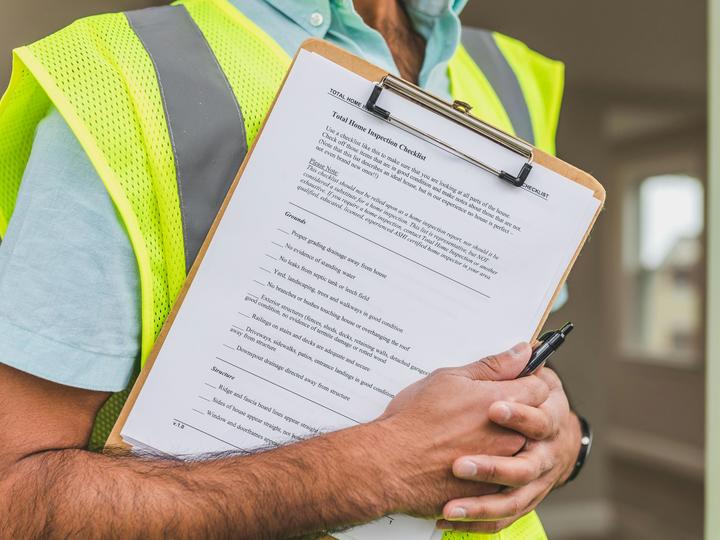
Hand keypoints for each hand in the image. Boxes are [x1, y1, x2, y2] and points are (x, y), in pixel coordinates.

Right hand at [373, 343, 551, 517]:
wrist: (390, 464)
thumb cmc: (414, 419)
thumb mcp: (449, 379)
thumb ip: (492, 366)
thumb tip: (523, 352)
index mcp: (502, 401)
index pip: (539, 387)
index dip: (525, 381)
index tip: (511, 381)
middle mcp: (509, 434)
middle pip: (534, 419)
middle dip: (517, 412)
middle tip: (486, 410)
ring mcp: (501, 465)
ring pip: (519, 449)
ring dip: (504, 441)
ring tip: (472, 436)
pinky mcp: (490, 491)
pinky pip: (503, 477)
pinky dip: (491, 468)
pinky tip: (467, 458)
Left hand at [436, 367, 581, 532]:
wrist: (557, 444)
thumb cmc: (533, 406)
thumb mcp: (515, 383)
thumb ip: (510, 371)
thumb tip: (524, 346)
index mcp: (546, 420)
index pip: (538, 418)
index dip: (517, 414)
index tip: (492, 409)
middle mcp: (544, 456)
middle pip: (525, 468)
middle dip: (493, 467)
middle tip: (460, 466)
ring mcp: (535, 483)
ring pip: (512, 501)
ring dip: (481, 505)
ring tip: (451, 506)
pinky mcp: (522, 500)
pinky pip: (503, 519)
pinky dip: (478, 522)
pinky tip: (448, 519)